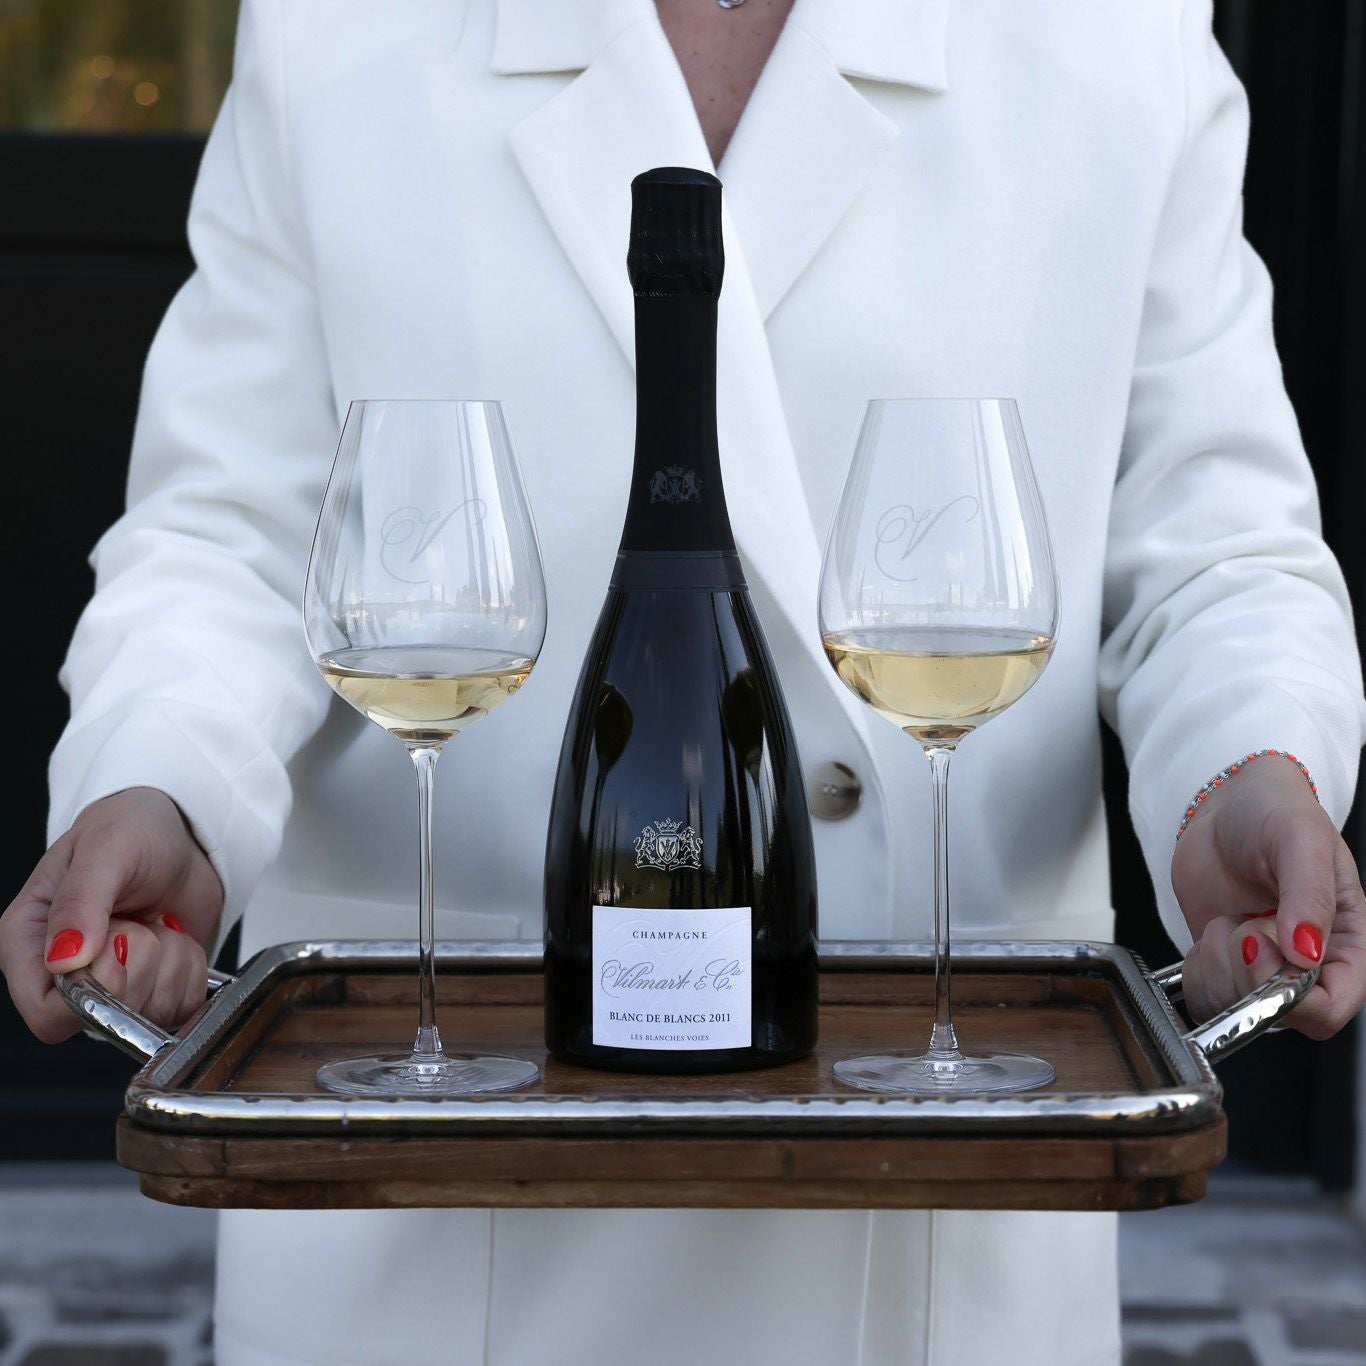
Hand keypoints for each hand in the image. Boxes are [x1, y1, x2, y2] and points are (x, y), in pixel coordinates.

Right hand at [0, 789, 222, 1043]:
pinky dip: (192, 969)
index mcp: (28, 942)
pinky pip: (183, 1007)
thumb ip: (81, 902)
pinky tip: (176, 936)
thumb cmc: (131, 829)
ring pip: (149, 1014)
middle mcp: (65, 974)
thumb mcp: (104, 850)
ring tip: (156, 920)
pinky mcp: (154, 986)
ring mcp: (113, 985)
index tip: (120, 941)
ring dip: (170, 962)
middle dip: (141, 965)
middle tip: (140, 920)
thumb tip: (64, 960)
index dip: (92, 993)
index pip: (47, 1014)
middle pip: (105, 1019)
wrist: (179, 832)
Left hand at [1172, 753, 1365, 1038]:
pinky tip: (1211, 936)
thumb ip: (1309, 895)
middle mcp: (1308, 965)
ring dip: (1218, 966)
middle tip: (1241, 928)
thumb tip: (1306, 953)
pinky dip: (1197, 970)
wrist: (1224, 808)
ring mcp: (1264, 969)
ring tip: (1231, 923)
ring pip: (1236, 1008)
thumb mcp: (1301, 840)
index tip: (1261, 950)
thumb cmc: (1275, 814)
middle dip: (1246, 974)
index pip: (1332, 1008)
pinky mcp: (1226, 967)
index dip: (1293, 997)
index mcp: (1347, 943)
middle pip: (1278, 1014)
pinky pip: (1207, 997)